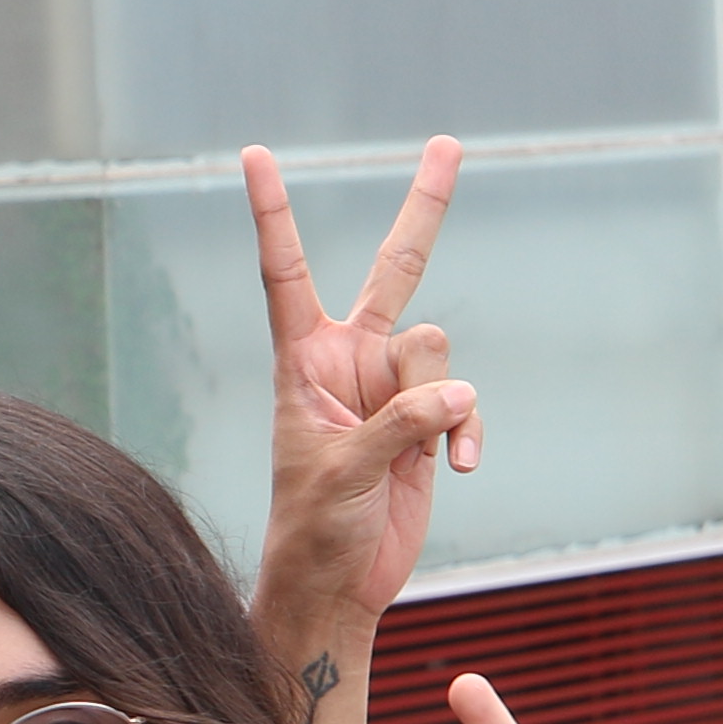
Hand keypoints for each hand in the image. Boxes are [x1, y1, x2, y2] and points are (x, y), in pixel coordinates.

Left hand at [245, 142, 480, 640]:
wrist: (339, 580)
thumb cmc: (312, 526)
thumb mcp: (341, 473)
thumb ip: (398, 425)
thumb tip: (457, 392)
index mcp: (302, 359)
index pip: (286, 270)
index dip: (272, 212)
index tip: (254, 153)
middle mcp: (351, 358)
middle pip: (397, 269)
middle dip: (425, 208)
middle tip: (448, 143)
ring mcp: (396, 386)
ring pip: (439, 350)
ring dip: (435, 403)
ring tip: (409, 455)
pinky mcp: (432, 418)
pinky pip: (467, 400)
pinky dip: (468, 433)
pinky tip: (456, 470)